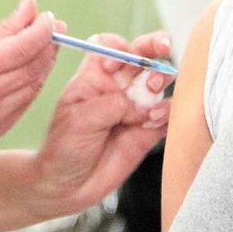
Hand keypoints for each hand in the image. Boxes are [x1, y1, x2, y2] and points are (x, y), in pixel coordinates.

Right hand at [0, 0, 63, 149]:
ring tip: (47, 45)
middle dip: (49, 44)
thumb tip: (31, 7)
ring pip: (35, 83)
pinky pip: (28, 100)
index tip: (49, 18)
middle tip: (55, 28)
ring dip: (46, 62)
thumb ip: (2, 28)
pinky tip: (34, 68)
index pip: (22, 47)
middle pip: (33, 66)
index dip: (42, 31)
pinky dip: (35, 81)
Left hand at [28, 32, 172, 216]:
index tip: (114, 64)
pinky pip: (169, 112)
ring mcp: (136, 106)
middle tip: (162, 47)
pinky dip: (168, 110)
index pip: (113, 47)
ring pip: (160, 79)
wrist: (68, 186)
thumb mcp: (78, 119)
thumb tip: (143, 104)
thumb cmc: (63, 147)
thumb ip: (112, 104)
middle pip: (143, 54)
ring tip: (152, 90)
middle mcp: (118, 86)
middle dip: (155, 45)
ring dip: (161, 77)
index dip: (119, 47)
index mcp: (95, 76)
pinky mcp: (150, 127)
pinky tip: (153, 119)